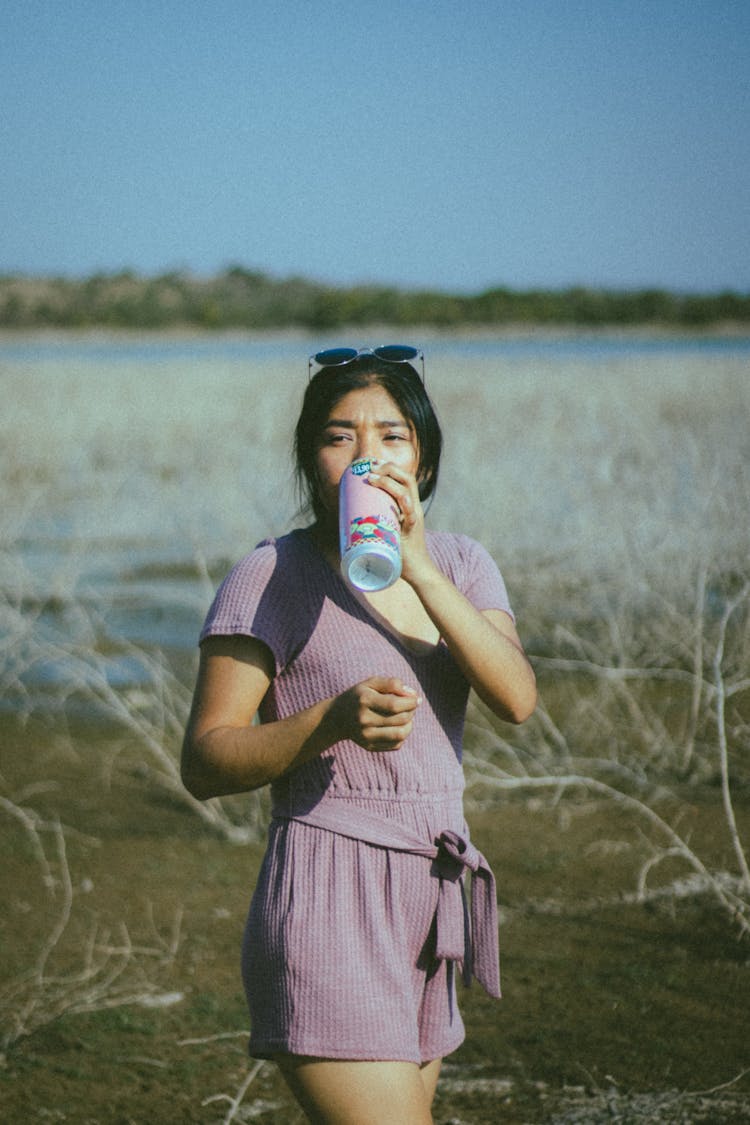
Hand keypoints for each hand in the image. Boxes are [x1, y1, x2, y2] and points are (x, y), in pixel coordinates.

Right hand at [332, 675, 420, 751]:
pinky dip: (402, 735)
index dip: (411, 702)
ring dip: (409, 724)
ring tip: (406, 717)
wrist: (336, 718)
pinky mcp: (369, 747)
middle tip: (410, 706)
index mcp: (364, 700)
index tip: (416, 698)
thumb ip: (392, 684)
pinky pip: (396, 744)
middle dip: (411, 711)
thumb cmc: (359, 696)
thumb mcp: (371, 683)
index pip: (395, 704)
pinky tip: (397, 726)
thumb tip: (413, 695)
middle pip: (400, 719)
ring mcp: (366, 736)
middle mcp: (364, 719)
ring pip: (401, 734)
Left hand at [366, 464, 430, 580]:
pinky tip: (394, 499)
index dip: (389, 467)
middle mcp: (414, 508)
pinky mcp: (413, 530)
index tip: (372, 463)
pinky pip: (410, 513)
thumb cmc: (400, 554)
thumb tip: (347, 519)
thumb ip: (375, 523)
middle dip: (388, 468)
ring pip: (406, 491)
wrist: (418, 571)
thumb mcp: (387, 532)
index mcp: (409, 506)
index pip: (404, 479)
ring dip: (389, 481)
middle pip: (407, 479)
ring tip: (372, 477)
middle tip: (370, 467)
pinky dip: (403, 505)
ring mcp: (415, 518)